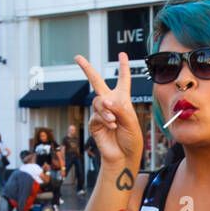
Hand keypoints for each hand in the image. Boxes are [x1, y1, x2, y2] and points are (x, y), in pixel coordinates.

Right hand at [74, 53, 143, 169]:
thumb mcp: (131, 121)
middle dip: (87, 69)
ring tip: (114, 121)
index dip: (123, 67)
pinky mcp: (95, 123)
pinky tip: (111, 126)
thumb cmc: (132, 139)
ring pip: (98, 102)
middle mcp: (110, 104)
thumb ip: (120, 108)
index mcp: (123, 100)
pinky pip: (96, 115)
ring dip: (106, 111)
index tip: (122, 54)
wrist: (124, 156)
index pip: (123, 80)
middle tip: (77, 57)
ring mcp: (101, 113)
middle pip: (97, 82)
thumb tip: (105, 101)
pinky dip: (104, 120)